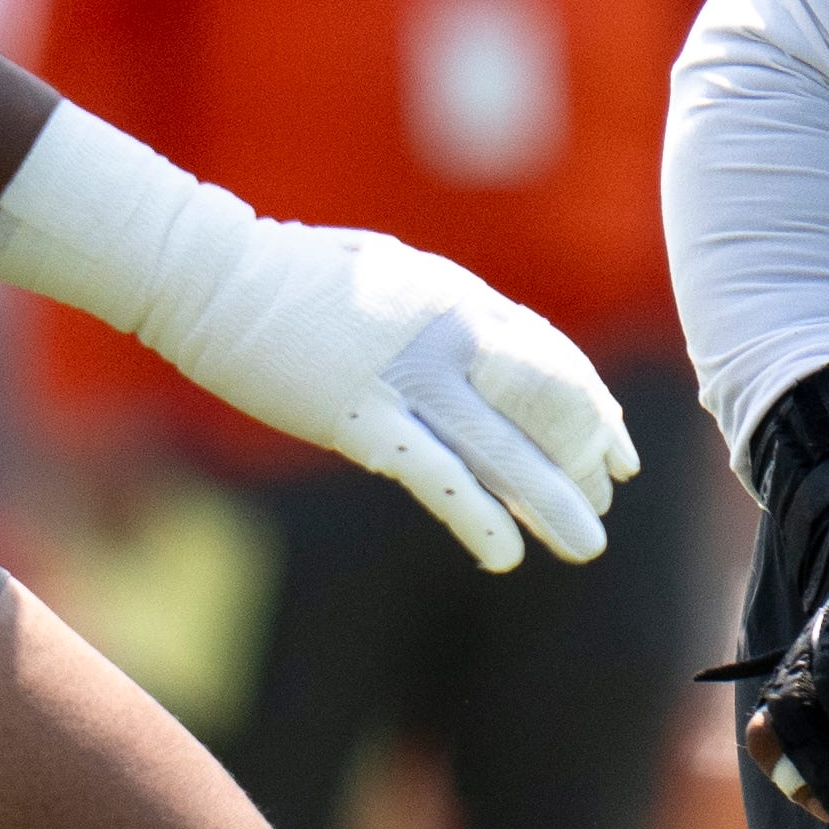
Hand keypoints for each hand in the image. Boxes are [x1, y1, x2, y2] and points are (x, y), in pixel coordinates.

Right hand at [0, 107, 638, 572]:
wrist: (212, 274)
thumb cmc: (294, 275)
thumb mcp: (391, 276)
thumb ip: (445, 311)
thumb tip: (489, 345)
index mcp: (460, 297)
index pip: (552, 360)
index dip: (591, 409)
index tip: (615, 448)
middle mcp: (450, 332)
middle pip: (546, 405)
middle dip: (584, 460)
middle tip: (606, 504)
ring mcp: (407, 375)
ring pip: (503, 448)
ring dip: (551, 500)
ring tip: (586, 543)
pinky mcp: (360, 417)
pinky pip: (436, 476)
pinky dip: (477, 518)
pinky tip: (505, 554)